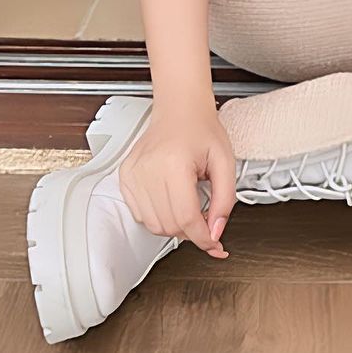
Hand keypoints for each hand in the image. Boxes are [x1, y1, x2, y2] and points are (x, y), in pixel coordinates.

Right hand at [118, 103, 237, 257]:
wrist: (180, 109)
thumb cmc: (202, 129)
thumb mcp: (226, 162)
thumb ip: (225, 200)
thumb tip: (215, 232)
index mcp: (174, 163)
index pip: (185, 218)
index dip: (202, 237)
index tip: (214, 243)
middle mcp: (148, 170)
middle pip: (169, 226)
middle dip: (191, 231)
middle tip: (205, 218)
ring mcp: (133, 174)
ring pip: (153, 225)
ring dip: (174, 225)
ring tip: (188, 203)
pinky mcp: (125, 178)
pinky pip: (140, 214)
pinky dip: (158, 216)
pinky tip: (171, 198)